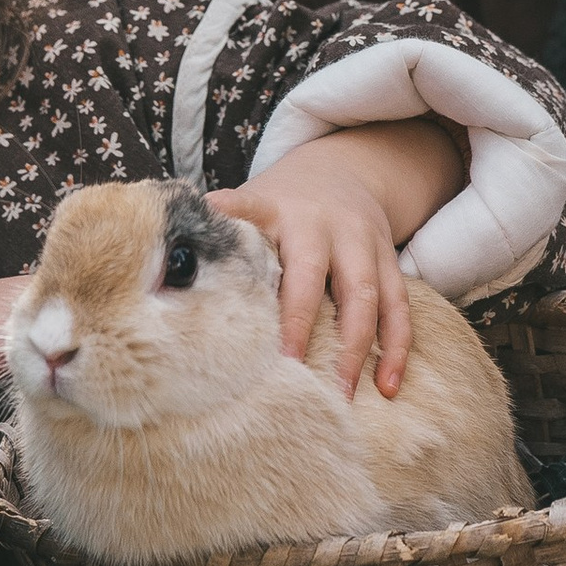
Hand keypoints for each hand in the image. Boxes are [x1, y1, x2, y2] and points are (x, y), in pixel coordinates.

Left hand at [215, 152, 411, 399]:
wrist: (348, 171)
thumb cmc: (284, 203)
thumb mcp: (252, 201)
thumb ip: (221, 225)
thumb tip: (166, 250)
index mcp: (282, 213)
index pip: (266, 248)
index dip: (252, 282)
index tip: (250, 327)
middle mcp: (327, 228)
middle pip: (320, 279)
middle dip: (307, 328)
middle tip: (293, 375)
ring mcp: (364, 246)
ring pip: (369, 298)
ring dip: (360, 349)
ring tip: (346, 394)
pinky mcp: (388, 264)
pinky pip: (399, 307)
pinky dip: (397, 347)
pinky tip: (389, 384)